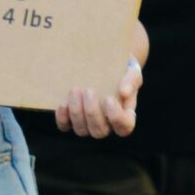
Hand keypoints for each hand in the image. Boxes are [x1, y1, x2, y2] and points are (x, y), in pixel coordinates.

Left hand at [54, 19, 146, 140]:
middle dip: (92, 112)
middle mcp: (106, 124)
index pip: (124, 127)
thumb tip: (124, 92)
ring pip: (82, 130)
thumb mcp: (131, 72)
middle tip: (89, 90)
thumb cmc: (121, 71)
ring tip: (75, 90)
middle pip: (99, 131)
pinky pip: (65, 126)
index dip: (116, 117)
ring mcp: (88, 124)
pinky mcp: (71, 119)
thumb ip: (131, 81)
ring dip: (77, 112)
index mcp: (123, 116)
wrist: (103, 63)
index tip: (109, 98)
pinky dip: (62, 118)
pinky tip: (63, 104)